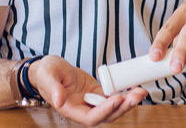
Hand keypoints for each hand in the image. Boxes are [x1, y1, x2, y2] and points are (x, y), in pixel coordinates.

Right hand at [28, 56, 147, 126]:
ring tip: (140, 91)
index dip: (105, 111)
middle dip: (122, 108)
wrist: (49, 68)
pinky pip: (113, 96)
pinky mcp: (97, 92)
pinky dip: (124, 93)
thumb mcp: (47, 76)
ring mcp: (91, 101)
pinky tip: (135, 87)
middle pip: (107, 115)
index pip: (91, 118)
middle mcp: (83, 109)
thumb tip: (59, 101)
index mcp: (70, 110)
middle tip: (136, 96)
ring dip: (127, 101)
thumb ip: (53, 88)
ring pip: (113, 107)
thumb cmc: (45, 73)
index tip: (117, 99)